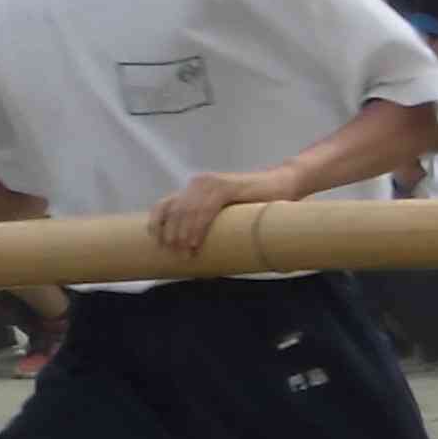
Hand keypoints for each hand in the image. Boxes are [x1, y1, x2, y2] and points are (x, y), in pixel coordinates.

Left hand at [149, 169, 286, 255]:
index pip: (164, 205)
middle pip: (175, 211)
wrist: (281, 186)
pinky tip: (196, 243)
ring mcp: (212, 183)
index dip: (157, 224)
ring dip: (184, 235)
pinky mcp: (227, 186)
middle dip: (172, 235)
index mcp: (193, 188)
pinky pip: (206, 209)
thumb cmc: (252, 205)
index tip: (158, 244)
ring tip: (186, 253)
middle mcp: (199, 183)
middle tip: (177, 255)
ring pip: (188, 211)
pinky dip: (198, 228)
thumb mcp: (222, 214)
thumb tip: (188, 249)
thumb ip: (206, 222)